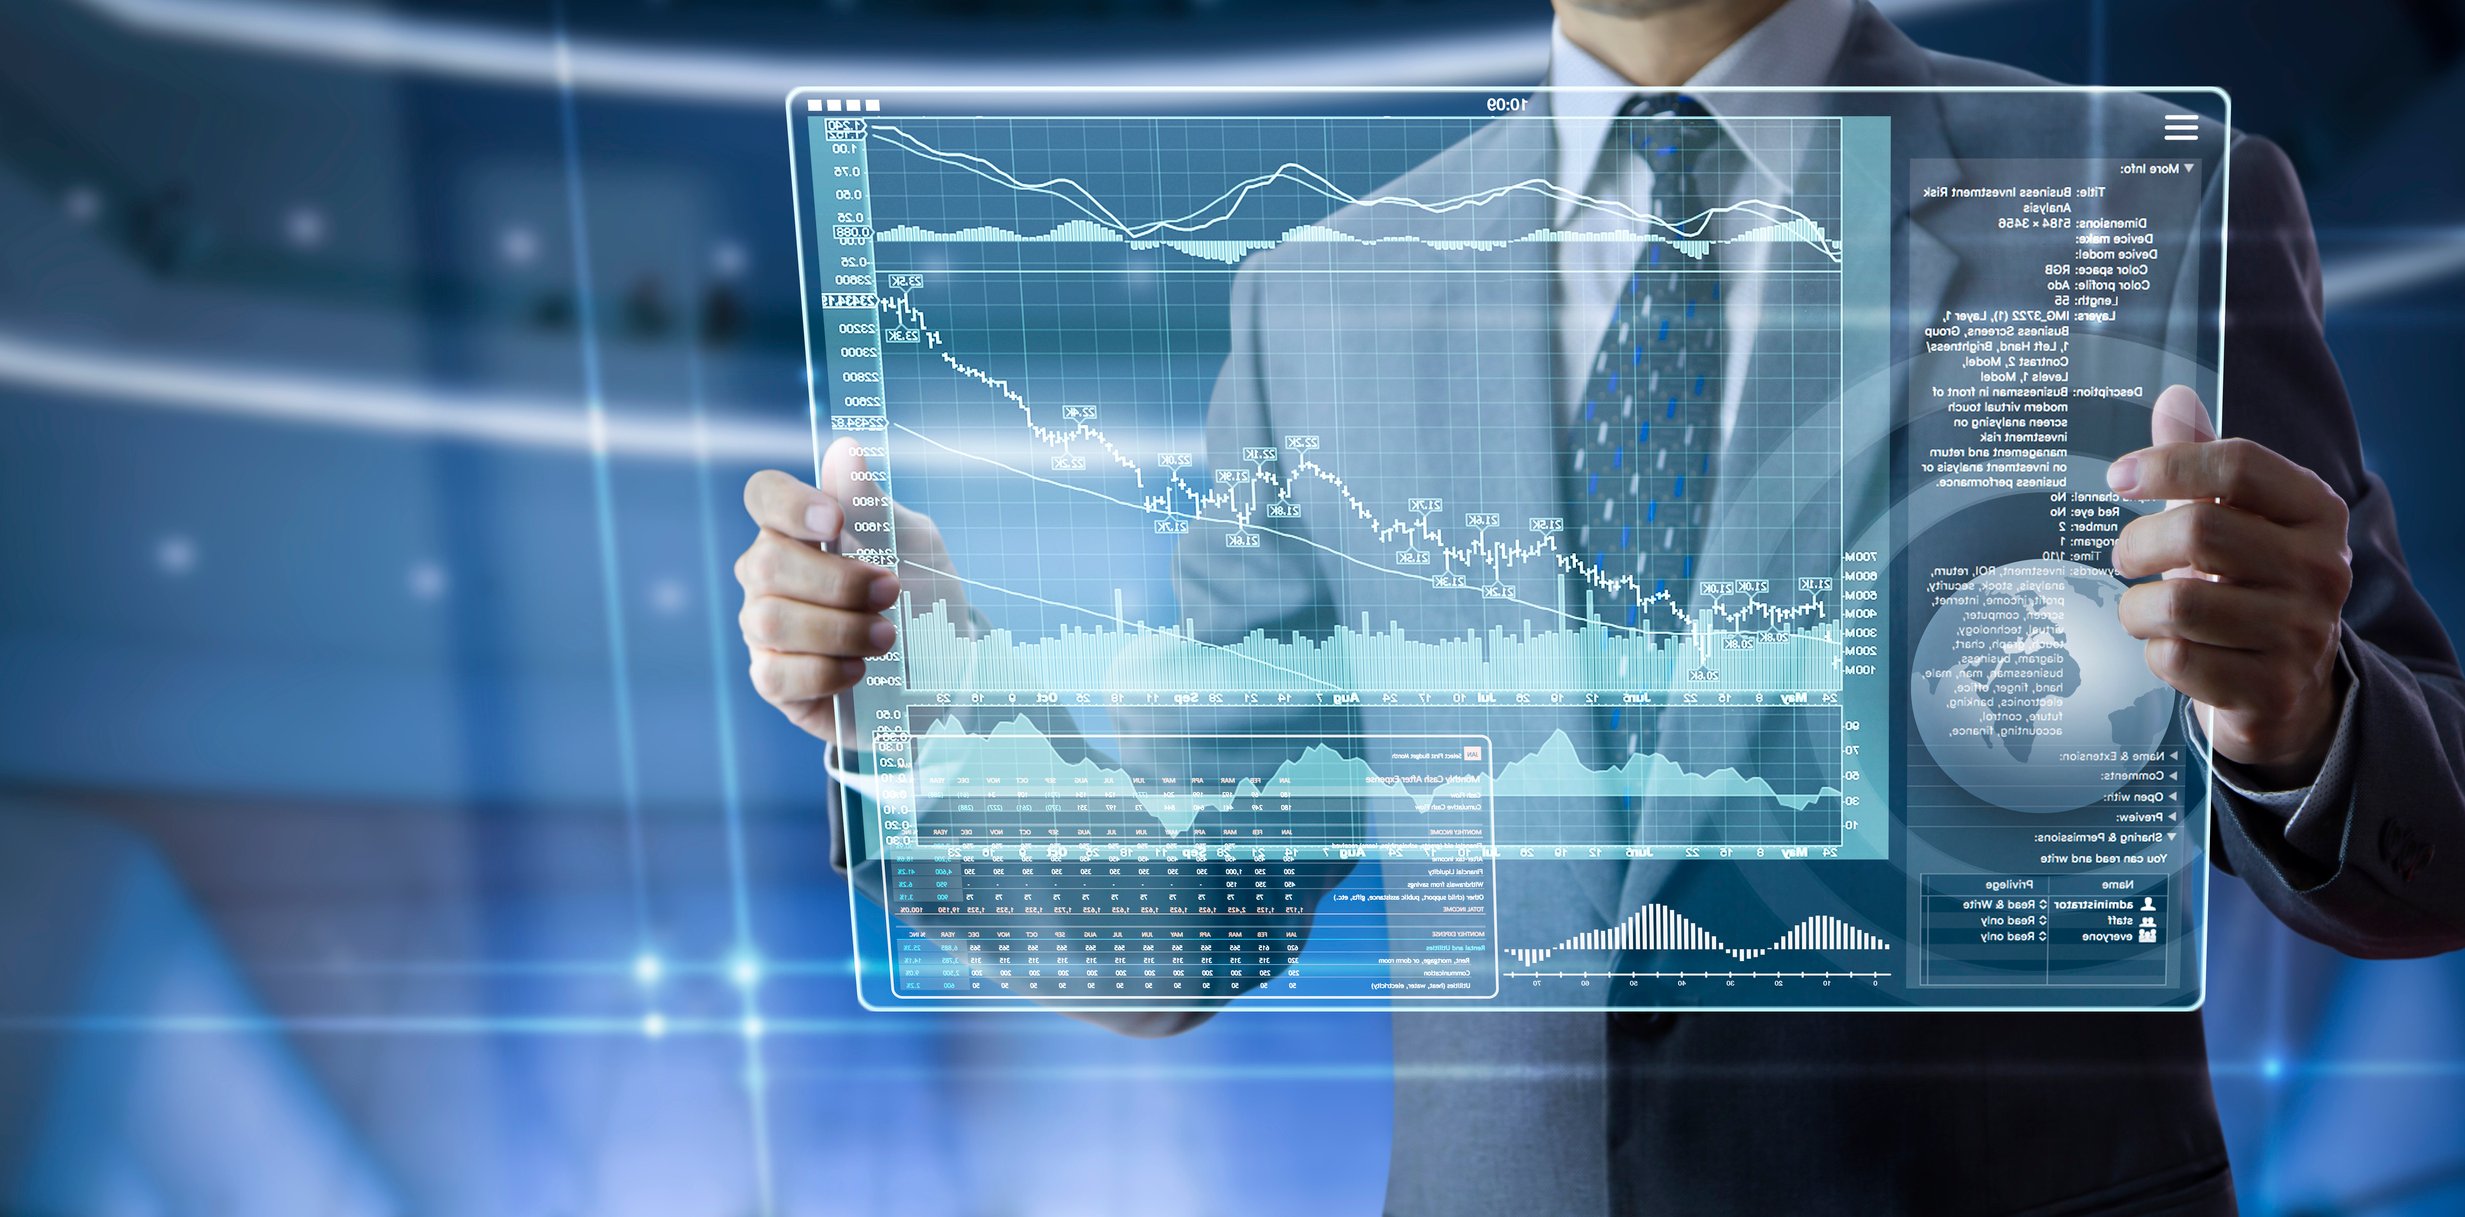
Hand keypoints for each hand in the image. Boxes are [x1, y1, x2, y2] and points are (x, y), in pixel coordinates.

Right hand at [736, 437, 965, 746]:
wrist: (946, 670)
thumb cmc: (923, 596)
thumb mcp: (913, 545)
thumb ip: (874, 505)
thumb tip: (844, 450)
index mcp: (798, 530)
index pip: (763, 495)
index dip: (789, 504)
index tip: (835, 520)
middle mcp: (769, 575)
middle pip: (767, 563)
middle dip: (837, 582)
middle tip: (891, 592)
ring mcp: (764, 628)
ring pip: (769, 621)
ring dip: (839, 630)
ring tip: (888, 638)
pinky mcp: (773, 681)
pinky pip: (774, 675)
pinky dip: (824, 672)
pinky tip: (859, 670)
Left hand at [2109, 385, 2351, 787]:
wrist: (2289, 686)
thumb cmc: (2248, 583)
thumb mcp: (2235, 518)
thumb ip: (2202, 459)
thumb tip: (2174, 396)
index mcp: (2317, 512)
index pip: (2239, 464)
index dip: (2167, 464)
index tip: (2119, 478)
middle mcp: (2322, 569)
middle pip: (2198, 532)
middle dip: (2138, 543)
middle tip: (2124, 555)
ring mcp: (2302, 633)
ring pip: (2177, 604)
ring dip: (2137, 607)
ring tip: (2143, 606)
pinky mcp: (2270, 689)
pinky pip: (2176, 659)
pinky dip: (2154, 651)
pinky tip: (2170, 647)